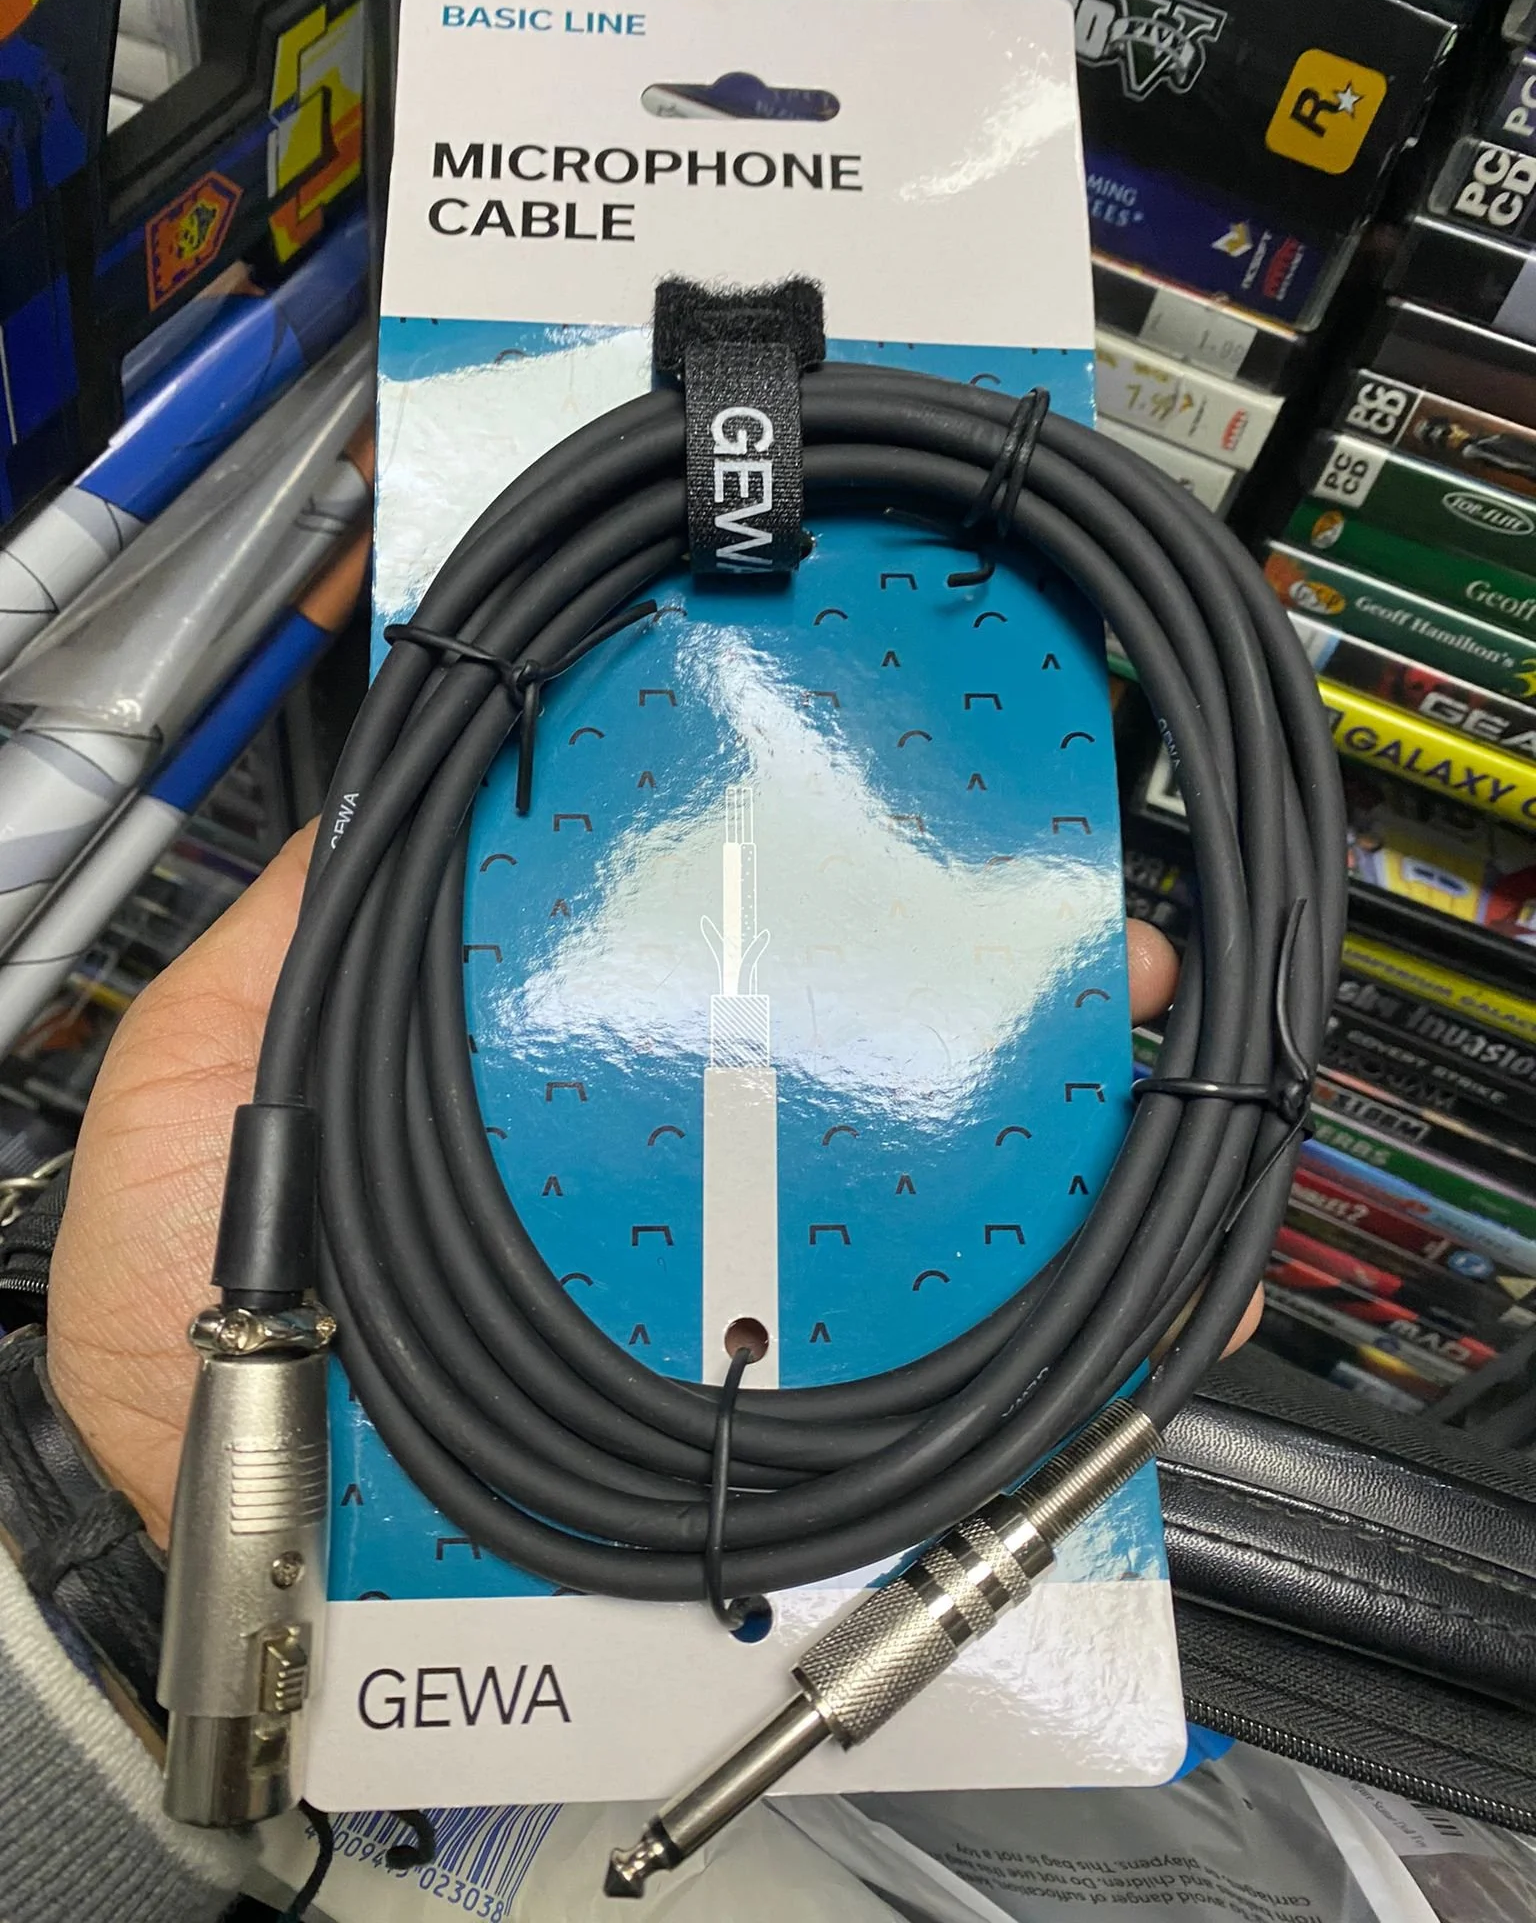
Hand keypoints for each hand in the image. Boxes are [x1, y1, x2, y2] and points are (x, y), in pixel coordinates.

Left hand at [47, 842, 1232, 1543]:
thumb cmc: (185, 1320)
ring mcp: (724, 1311)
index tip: (935, 810)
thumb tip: (416, 776)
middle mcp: (667, 1185)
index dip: (837, 876)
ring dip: (1067, 1155)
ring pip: (929, 1221)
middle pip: (862, 1074)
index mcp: (566, 1082)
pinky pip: (939, 1401)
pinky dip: (1071, 1366)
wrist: (242, 1558)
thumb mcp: (210, 1079)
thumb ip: (303, 929)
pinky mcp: (766, 1440)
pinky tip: (1162, 1306)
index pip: (732, 950)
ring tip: (1167, 1087)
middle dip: (1006, 1000)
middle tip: (1108, 951)